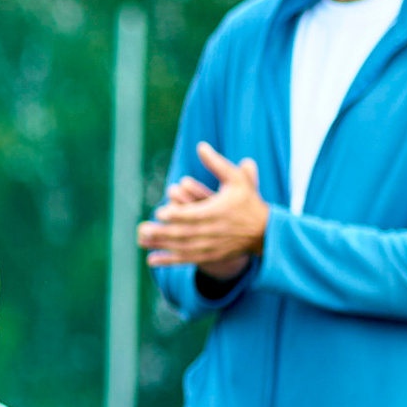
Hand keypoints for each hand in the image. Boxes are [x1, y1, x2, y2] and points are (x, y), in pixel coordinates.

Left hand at [138, 142, 268, 277]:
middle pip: (184, 233)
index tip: (161, 212)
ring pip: (182, 247)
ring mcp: (211, 246)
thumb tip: (200, 146)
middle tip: (142, 229)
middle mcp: (213, 231)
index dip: (178, 215)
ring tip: (141, 241)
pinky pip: (186, 259)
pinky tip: (151, 260)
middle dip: (162, 232)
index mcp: (217, 212)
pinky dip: (169, 261)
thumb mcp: (237, 180)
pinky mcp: (210, 256)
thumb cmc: (247, 201)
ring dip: (161, 245)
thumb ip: (217, 164)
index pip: (195, 214)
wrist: (265, 232)